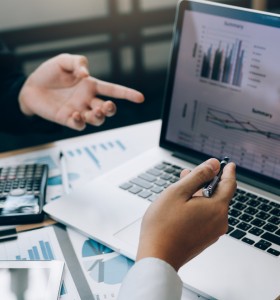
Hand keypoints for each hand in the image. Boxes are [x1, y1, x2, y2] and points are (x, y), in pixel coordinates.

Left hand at [19, 54, 143, 129]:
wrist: (31, 86)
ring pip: (97, 120)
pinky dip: (80, 122)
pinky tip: (75, 114)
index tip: (140, 98)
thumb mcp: (63, 60)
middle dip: (111, 109)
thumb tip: (86, 75)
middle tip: (107, 106)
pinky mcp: (68, 119)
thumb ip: (78, 62)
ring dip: (98, 117)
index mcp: (91, 86)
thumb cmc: (49, 73)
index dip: (128, 94)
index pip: (114, 90)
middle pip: (108, 109)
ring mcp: (79, 110)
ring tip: (93, 110)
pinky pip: (79, 125)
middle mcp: (88, 100)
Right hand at [136, 158, 235, 270]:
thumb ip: (198, 175)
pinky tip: (183, 204)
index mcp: (217, 208)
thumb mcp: (179, 191)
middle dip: (205, 181)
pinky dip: (198, 206)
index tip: (228, 164)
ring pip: (209, 206)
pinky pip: (205, 217)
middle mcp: (219, 221)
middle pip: (217, 194)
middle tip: (192, 173)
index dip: (227, 171)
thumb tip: (214, 164)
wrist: (158, 256)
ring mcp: (212, 232)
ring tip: (182, 186)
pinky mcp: (204, 239)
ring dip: (199, 194)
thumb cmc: (164, 224)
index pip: (229, 183)